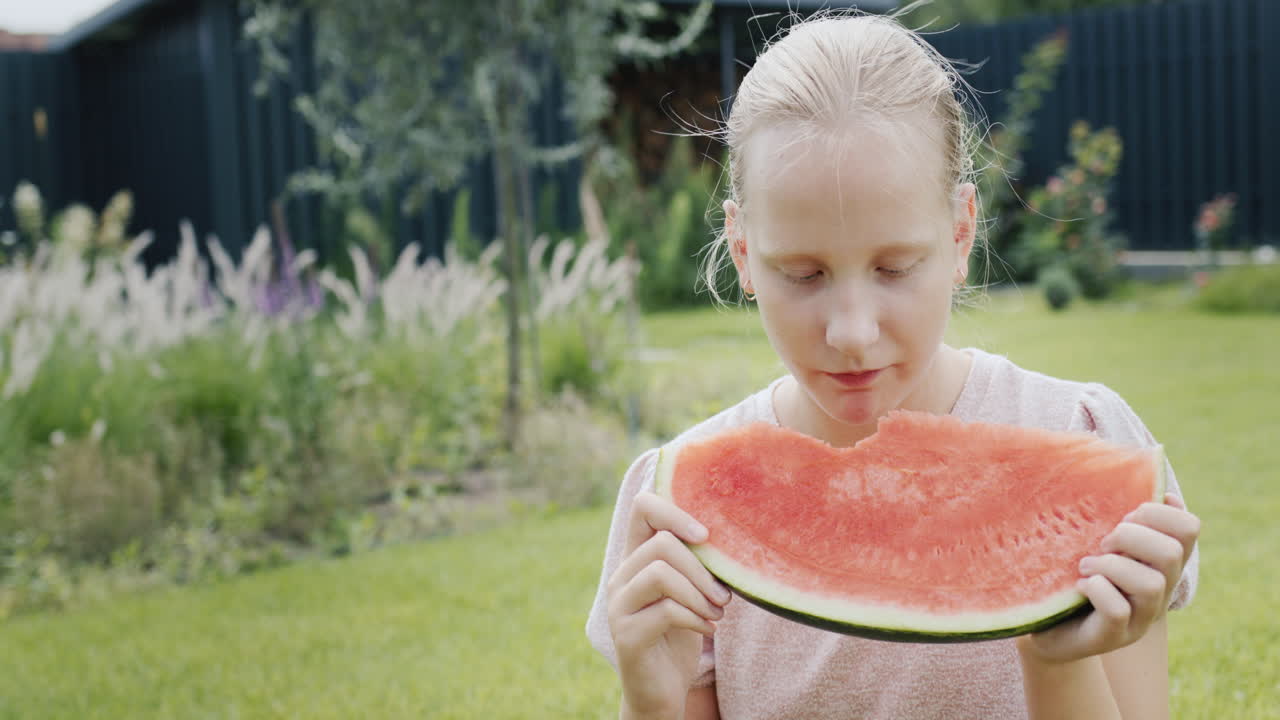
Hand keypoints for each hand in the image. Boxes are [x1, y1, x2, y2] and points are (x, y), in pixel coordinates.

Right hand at [606, 491, 732, 717]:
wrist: (661, 690)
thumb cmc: (680, 634)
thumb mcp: (690, 591)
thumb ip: (695, 562)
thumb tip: (731, 532)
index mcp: (636, 557)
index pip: (643, 507)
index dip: (676, 512)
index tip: (706, 536)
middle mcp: (621, 576)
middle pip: (662, 543)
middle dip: (702, 568)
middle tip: (723, 595)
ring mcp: (619, 605)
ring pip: (661, 573)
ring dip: (700, 593)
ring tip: (717, 612)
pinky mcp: (626, 634)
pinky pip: (667, 610)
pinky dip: (697, 618)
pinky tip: (709, 629)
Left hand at [1018, 493, 1199, 663]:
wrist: (1046, 626)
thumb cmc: (1075, 573)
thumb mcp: (1098, 540)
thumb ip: (1124, 516)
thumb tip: (1159, 484)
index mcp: (1161, 562)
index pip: (1190, 528)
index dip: (1160, 512)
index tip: (1126, 515)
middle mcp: (1160, 590)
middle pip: (1171, 553)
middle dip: (1131, 537)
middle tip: (1102, 542)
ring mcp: (1141, 617)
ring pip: (1151, 584)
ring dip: (1111, 565)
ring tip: (1085, 566)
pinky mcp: (1114, 636)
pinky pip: (1118, 609)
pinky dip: (1096, 590)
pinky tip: (1080, 586)